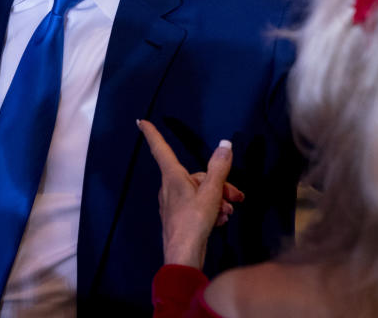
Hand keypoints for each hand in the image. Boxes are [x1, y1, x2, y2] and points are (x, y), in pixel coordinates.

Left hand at [137, 120, 243, 269]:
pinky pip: (196, 206)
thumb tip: (225, 144)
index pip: (160, 149)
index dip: (152, 134)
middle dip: (218, 184)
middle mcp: (169, 187)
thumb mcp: (211, 192)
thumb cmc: (194, 220)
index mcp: (172, 176)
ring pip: (199, 192)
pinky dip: (210, 211)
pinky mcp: (179, 218)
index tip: (141, 121)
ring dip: (217, 199)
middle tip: (236, 197)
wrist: (183, 256)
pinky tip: (220, 221)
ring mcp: (173, 204)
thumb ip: (219, 168)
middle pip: (195, 176)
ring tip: (228, 213)